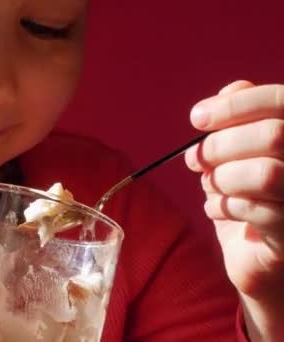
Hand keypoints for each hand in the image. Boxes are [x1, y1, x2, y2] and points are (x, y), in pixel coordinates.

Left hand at [185, 81, 283, 338]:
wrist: (263, 261)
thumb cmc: (252, 200)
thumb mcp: (241, 156)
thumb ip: (241, 119)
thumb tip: (228, 92)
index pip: (282, 100)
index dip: (235, 105)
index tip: (196, 118)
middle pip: (275, 135)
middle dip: (221, 145)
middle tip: (194, 159)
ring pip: (266, 174)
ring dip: (223, 178)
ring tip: (210, 186)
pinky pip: (258, 211)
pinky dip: (224, 206)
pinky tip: (217, 208)